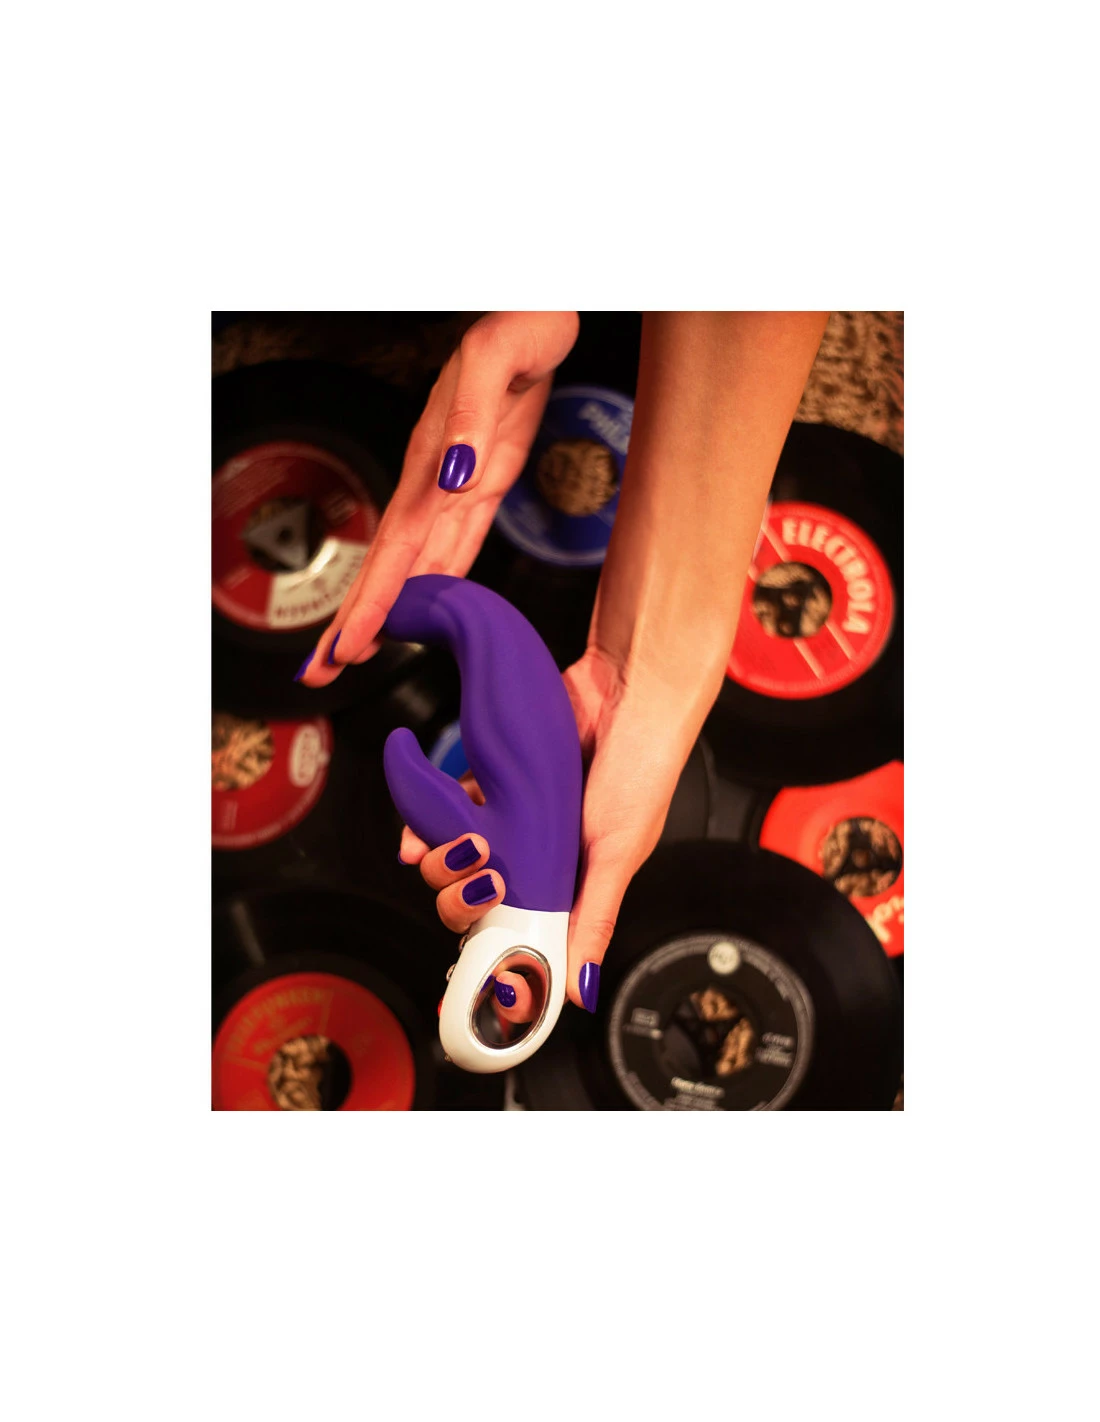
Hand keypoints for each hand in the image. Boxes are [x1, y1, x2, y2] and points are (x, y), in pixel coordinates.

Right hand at [297, 311, 578, 687]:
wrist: (540, 311)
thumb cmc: (519, 324)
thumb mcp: (496, 359)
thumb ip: (472, 417)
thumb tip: (454, 476)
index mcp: (430, 459)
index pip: (392, 545)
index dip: (370, 599)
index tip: (347, 645)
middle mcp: (435, 480)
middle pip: (391, 565)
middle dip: (358, 620)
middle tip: (325, 669)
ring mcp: (456, 484)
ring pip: (418, 563)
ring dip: (390, 611)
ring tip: (357, 653)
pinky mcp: (485, 481)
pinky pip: (456, 545)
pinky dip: (437, 583)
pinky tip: (423, 611)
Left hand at [397, 646, 701, 1018]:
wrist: (624, 694)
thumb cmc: (639, 774)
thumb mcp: (619, 853)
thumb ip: (594, 917)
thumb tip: (580, 991)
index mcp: (570, 886)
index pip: (519, 934)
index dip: (489, 949)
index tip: (469, 963)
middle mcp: (538, 859)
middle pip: (476, 900)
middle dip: (459, 898)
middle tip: (474, 882)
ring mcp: (513, 821)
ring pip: (455, 857)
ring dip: (437, 859)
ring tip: (440, 847)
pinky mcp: (496, 782)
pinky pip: (450, 808)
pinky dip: (431, 817)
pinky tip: (426, 818)